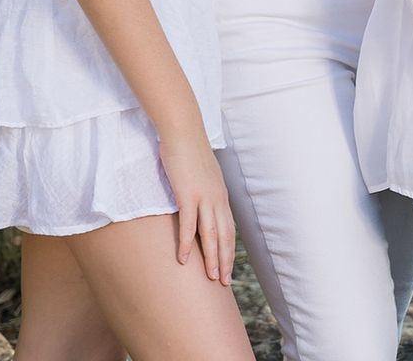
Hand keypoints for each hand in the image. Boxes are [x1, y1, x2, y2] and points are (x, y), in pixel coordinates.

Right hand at [159, 140, 235, 284]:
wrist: (183, 130)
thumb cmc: (188, 150)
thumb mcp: (201, 173)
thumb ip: (202, 189)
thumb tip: (199, 200)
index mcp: (220, 195)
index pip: (228, 228)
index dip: (229, 249)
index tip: (228, 267)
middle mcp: (217, 198)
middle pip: (224, 235)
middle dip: (225, 260)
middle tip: (224, 282)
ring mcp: (204, 197)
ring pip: (211, 234)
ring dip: (212, 258)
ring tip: (212, 278)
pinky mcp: (187, 194)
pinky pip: (188, 225)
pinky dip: (187, 244)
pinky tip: (184, 259)